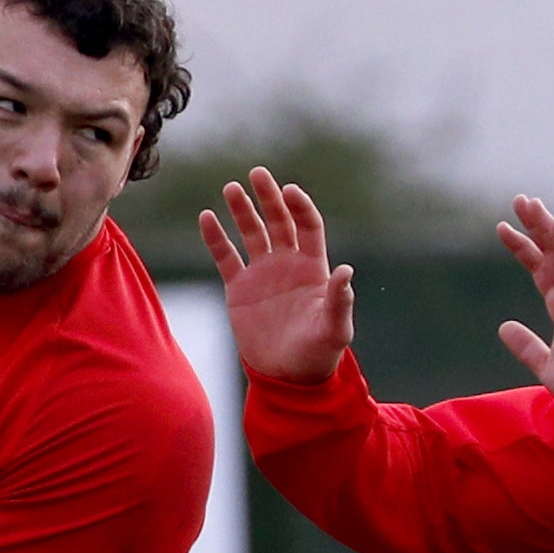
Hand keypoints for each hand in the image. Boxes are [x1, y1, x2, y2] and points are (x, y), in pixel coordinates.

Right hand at [201, 168, 355, 383]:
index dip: (300, 207)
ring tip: (231, 188)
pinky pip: (225, 256)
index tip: (289, 192)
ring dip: (241, 209)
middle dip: (269, 197)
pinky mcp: (239, 288)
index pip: (307, 226)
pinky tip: (206, 217)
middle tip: (257, 174)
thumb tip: (346, 271)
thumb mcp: (334, 330)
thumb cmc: (318, 355)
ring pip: (251, 232)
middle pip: (278, 220)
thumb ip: (340, 301)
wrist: (287, 378)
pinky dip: (215, 237)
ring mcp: (262, 274)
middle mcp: (287, 264)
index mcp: (313, 268)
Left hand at [494, 195, 553, 402]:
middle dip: (535, 227)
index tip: (503, 229)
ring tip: (528, 202)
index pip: (541, 271)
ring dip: (546, 226)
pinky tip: (551, 223)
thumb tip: (504, 327)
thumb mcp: (545, 364)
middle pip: (551, 253)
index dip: (523, 249)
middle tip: (518, 200)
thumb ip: (527, 345)